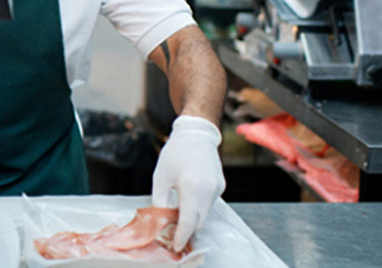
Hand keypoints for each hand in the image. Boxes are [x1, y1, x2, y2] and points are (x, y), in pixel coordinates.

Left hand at [151, 115, 225, 251]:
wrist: (196, 134)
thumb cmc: (175, 154)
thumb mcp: (161, 177)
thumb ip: (160, 201)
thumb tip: (160, 221)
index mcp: (191, 187)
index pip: (188, 221)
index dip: (181, 236)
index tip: (175, 246)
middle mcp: (207, 190)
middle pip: (199, 222)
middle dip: (187, 231)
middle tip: (174, 236)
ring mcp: (217, 188)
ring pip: (205, 214)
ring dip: (193, 219)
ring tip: (178, 218)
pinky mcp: (221, 186)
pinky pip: (209, 204)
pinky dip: (199, 207)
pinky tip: (188, 200)